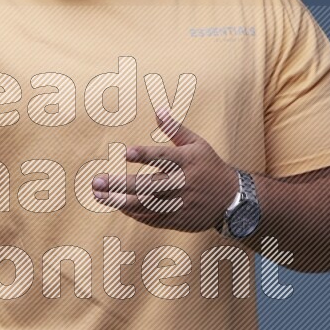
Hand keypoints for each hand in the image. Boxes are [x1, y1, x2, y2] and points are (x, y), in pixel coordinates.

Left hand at [91, 109, 238, 232]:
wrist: (231, 199)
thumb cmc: (210, 166)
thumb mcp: (197, 144)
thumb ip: (176, 130)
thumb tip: (158, 110)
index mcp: (187, 161)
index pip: (164, 157)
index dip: (145, 155)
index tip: (126, 152)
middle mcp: (182, 183)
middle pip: (148, 185)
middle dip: (120, 184)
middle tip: (97, 180)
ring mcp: (178, 203)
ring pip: (145, 204)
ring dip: (119, 200)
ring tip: (98, 194)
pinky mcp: (176, 219)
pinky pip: (150, 217)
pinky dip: (131, 212)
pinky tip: (115, 203)